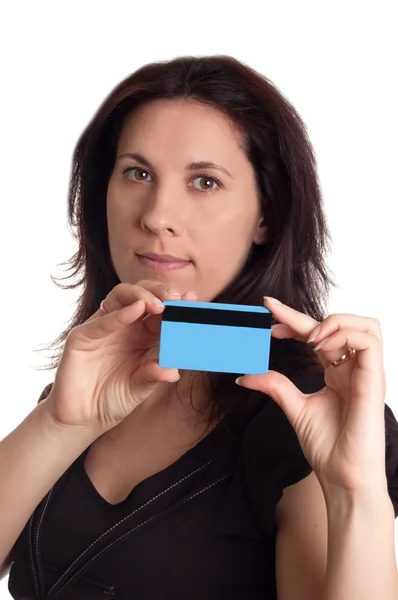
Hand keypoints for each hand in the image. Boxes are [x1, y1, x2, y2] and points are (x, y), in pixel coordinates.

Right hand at [45, 281, 196, 434]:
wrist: (83, 418)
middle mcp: (125, 326)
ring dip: (142, 295)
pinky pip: (101, 321)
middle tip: (176, 299)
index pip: (161, 312)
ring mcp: (103, 328)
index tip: (192, 300)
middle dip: (160, 292)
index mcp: (143, 335)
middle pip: (142, 296)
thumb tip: (174, 372)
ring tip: (159, 305)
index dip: (176, 305)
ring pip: (121, 296)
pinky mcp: (83, 336)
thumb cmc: (114, 399)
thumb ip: (154, 376)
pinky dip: (120, 314)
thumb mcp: (140, 388)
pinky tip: (137, 310)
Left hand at [236, 297, 387, 494]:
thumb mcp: (294, 407)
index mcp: (337, 373)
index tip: (268, 313)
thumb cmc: (328, 447)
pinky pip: (370, 342)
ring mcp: (366, 374)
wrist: (341, 477)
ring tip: (308, 337)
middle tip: (274, 316)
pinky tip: (321, 346)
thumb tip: (246, 375)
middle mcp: (353, 369)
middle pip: (337, 324)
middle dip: (303, 315)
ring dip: (333, 321)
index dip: (294, 320)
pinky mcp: (374, 381)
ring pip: (365, 325)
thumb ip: (275, 385)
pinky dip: (345, 335)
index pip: (317, 335)